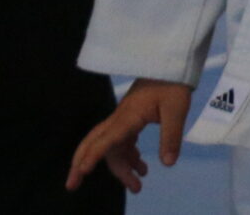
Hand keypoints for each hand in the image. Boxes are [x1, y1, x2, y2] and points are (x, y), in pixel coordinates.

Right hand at [66, 77, 190, 192]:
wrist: (172, 63)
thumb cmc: (174, 83)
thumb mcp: (177, 109)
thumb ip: (171, 137)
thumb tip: (168, 164)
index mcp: (128, 116)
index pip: (106, 139)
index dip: (93, 156)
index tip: (82, 172)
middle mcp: (121, 119)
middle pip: (95, 143)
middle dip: (82, 164)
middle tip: (72, 186)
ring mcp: (124, 119)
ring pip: (112, 147)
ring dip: (120, 167)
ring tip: (137, 186)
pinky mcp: (131, 118)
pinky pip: (123, 142)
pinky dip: (129, 157)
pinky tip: (141, 166)